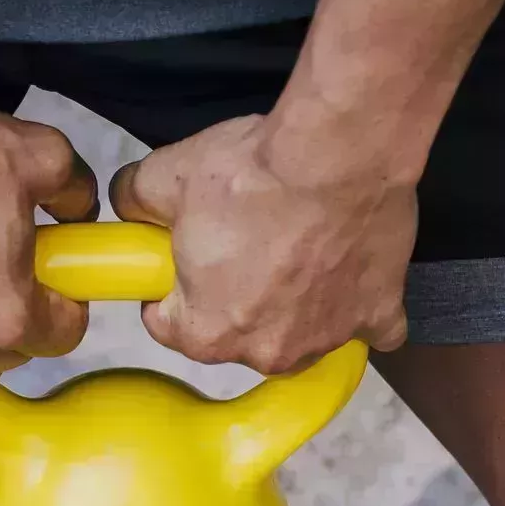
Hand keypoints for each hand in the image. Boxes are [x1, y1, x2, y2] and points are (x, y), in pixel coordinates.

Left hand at [109, 115, 413, 373]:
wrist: (338, 152)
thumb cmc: (254, 173)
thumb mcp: (168, 177)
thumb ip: (134, 199)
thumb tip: (126, 204)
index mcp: (208, 334)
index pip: (170, 327)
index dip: (170, 290)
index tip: (182, 262)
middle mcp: (268, 353)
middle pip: (238, 335)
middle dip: (235, 298)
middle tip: (246, 243)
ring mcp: (328, 339)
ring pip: (301, 334)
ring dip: (296, 303)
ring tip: (300, 246)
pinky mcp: (378, 315)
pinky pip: (372, 327)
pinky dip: (363, 306)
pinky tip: (354, 273)